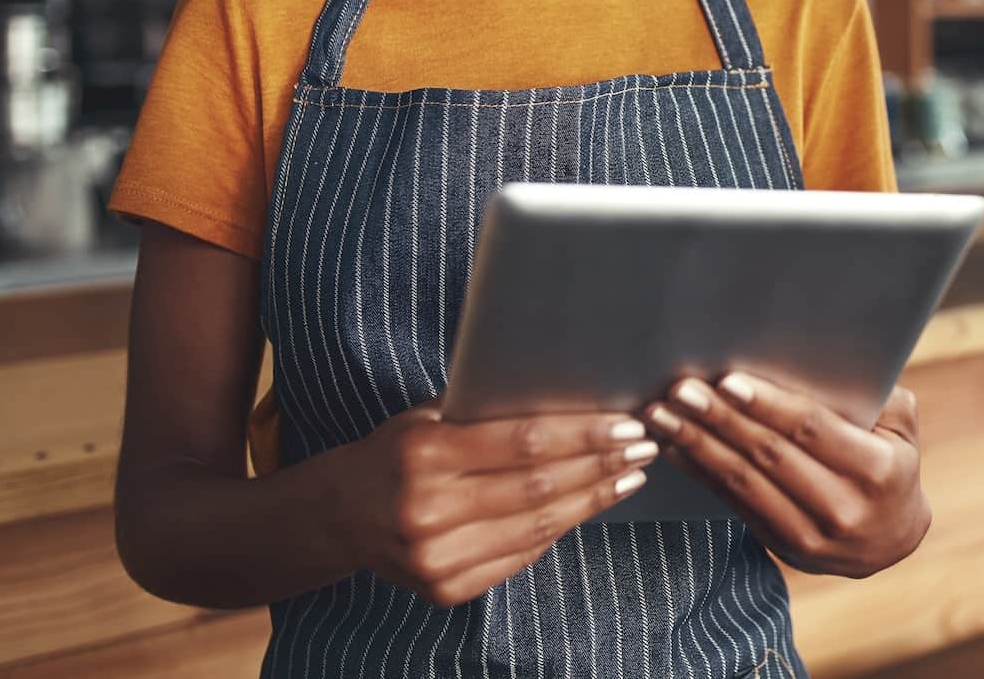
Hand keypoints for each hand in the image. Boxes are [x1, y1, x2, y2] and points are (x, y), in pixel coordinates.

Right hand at [322, 403, 656, 606]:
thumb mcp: (428, 416)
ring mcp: (435, 558)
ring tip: (631, 475)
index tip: (626, 424)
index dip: (583, 435)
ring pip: (536, 527)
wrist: (338, 516)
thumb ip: (485, 409)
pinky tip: (589, 505)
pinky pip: (520, 556)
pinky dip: (561, 529)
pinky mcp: (445, 590)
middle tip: (644, 446)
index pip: (523, 442)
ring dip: (593, 499)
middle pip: (538, 486)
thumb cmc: (396, 451)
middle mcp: (427, 509)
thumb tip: (570, 393)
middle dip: (600, 465)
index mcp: (424, 454)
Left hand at [647, 376, 929, 577]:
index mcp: (876, 471)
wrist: (891, 542)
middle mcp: (843, 508)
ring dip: (698, 446)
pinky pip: (734, 504)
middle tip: (682, 390)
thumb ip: (877, 398)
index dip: (767, 405)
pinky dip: (700, 474)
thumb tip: (828, 359)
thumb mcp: (901, 429)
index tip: (728, 381)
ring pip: (744, 483)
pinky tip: (674, 448)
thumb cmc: (892, 465)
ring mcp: (809, 535)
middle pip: (769, 455)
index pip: (811, 430)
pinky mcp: (781, 546)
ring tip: (662, 416)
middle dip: (720, 419)